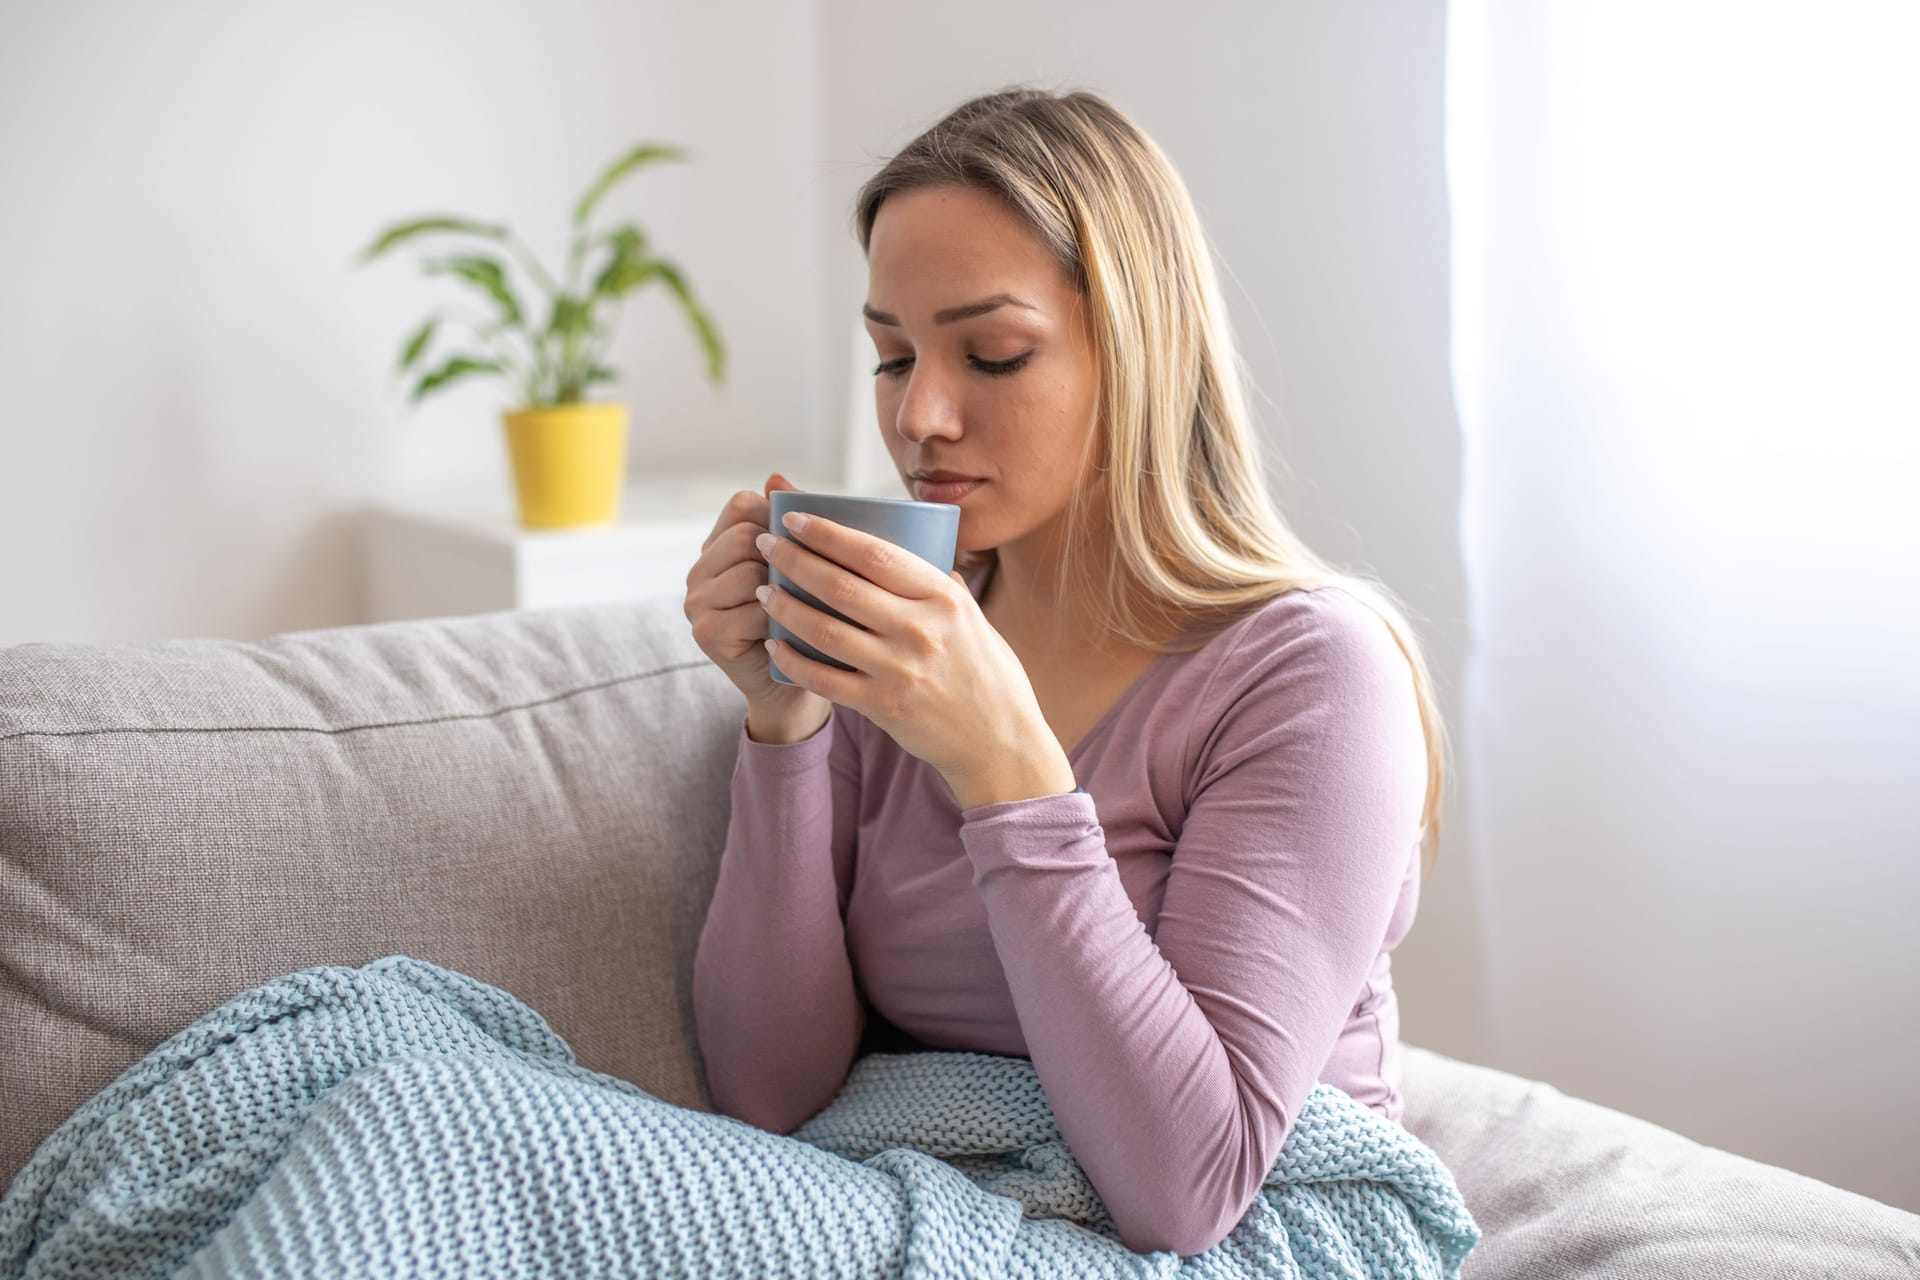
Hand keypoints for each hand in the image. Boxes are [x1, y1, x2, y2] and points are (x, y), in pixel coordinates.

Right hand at [683, 473, 831, 726]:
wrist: (795, 687)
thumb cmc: (806, 620)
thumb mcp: (804, 569)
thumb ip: (792, 527)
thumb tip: (775, 476)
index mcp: (718, 547)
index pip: (741, 505)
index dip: (776, 514)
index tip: (807, 537)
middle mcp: (699, 572)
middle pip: (744, 535)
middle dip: (785, 555)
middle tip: (812, 582)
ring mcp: (697, 603)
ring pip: (749, 570)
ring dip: (787, 589)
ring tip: (807, 607)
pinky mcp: (707, 633)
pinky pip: (753, 609)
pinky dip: (782, 620)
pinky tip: (795, 632)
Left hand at [755, 512, 1068, 796]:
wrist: (999, 741)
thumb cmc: (987, 673)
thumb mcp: (974, 617)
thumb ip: (940, 585)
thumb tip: (913, 548)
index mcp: (943, 597)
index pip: (874, 553)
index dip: (827, 533)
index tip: (795, 517)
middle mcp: (921, 630)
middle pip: (840, 586)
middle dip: (793, 560)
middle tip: (765, 544)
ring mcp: (900, 670)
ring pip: (824, 630)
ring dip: (785, 607)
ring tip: (764, 592)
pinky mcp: (883, 707)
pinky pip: (824, 679)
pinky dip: (793, 661)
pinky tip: (775, 646)